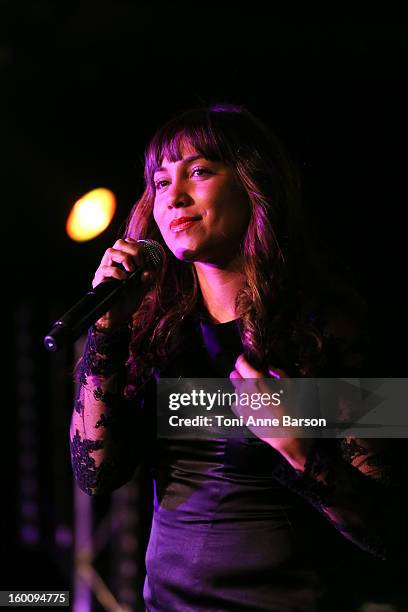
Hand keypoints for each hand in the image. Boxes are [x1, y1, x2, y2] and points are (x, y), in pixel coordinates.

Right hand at [92, 238, 155, 330]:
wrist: (119, 316)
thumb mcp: (143, 287)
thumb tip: (148, 272)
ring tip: (131, 270)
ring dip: (124, 258)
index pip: (128, 243)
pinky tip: (124, 279)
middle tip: (140, 264)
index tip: (145, 261)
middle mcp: (113, 262)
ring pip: (110, 251)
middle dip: (132, 250)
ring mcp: (105, 270)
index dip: (138, 247)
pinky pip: (105, 269)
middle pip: (119, 242)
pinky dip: (117, 272)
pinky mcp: (99, 280)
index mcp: (123, 260)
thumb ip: (147, 278)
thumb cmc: (129, 299)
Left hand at [229, 354, 313, 470]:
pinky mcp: (241, 415)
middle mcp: (245, 392)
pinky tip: (254, 404)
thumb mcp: (291, 386)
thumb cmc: (291, 411)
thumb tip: (271, 368)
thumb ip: (279, 373)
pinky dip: (242, 400)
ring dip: (242, 387)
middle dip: (240, 373)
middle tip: (251, 376)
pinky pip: (237, 402)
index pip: (240, 364)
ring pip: (235, 389)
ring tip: (256, 393)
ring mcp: (241, 405)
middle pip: (233, 375)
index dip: (243, 359)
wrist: (287, 437)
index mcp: (256, 382)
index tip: (247, 359)